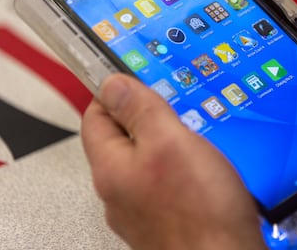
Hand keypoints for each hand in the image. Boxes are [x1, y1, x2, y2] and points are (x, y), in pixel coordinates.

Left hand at [81, 74, 265, 249]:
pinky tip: (202, 167)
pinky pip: (165, 181)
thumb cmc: (200, 212)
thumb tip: (113, 84)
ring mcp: (143, 209)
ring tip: (192, 134)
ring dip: (166, 142)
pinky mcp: (167, 219)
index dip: (113, 92)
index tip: (134, 78)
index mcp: (112, 169)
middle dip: (146, 116)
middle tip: (172, 104)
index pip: (95, 116)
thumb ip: (139, 110)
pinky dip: (179, 167)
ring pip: (146, 161)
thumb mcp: (170, 142)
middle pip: (121, 139)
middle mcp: (121, 192)